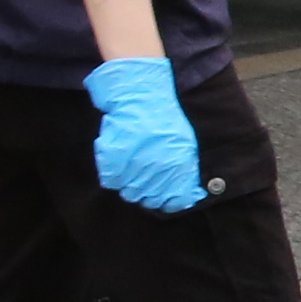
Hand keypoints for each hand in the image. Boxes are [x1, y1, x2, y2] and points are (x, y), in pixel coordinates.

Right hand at [83, 56, 204, 213]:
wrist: (141, 99)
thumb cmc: (165, 121)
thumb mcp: (185, 146)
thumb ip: (185, 172)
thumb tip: (190, 195)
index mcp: (177, 169)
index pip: (174, 203)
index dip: (169, 202)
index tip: (164, 198)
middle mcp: (156, 172)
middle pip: (147, 200)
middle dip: (147, 193)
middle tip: (144, 180)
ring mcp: (132, 167)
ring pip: (128, 193)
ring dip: (129, 185)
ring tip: (131, 169)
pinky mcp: (111, 161)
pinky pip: (110, 181)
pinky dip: (113, 175)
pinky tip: (119, 163)